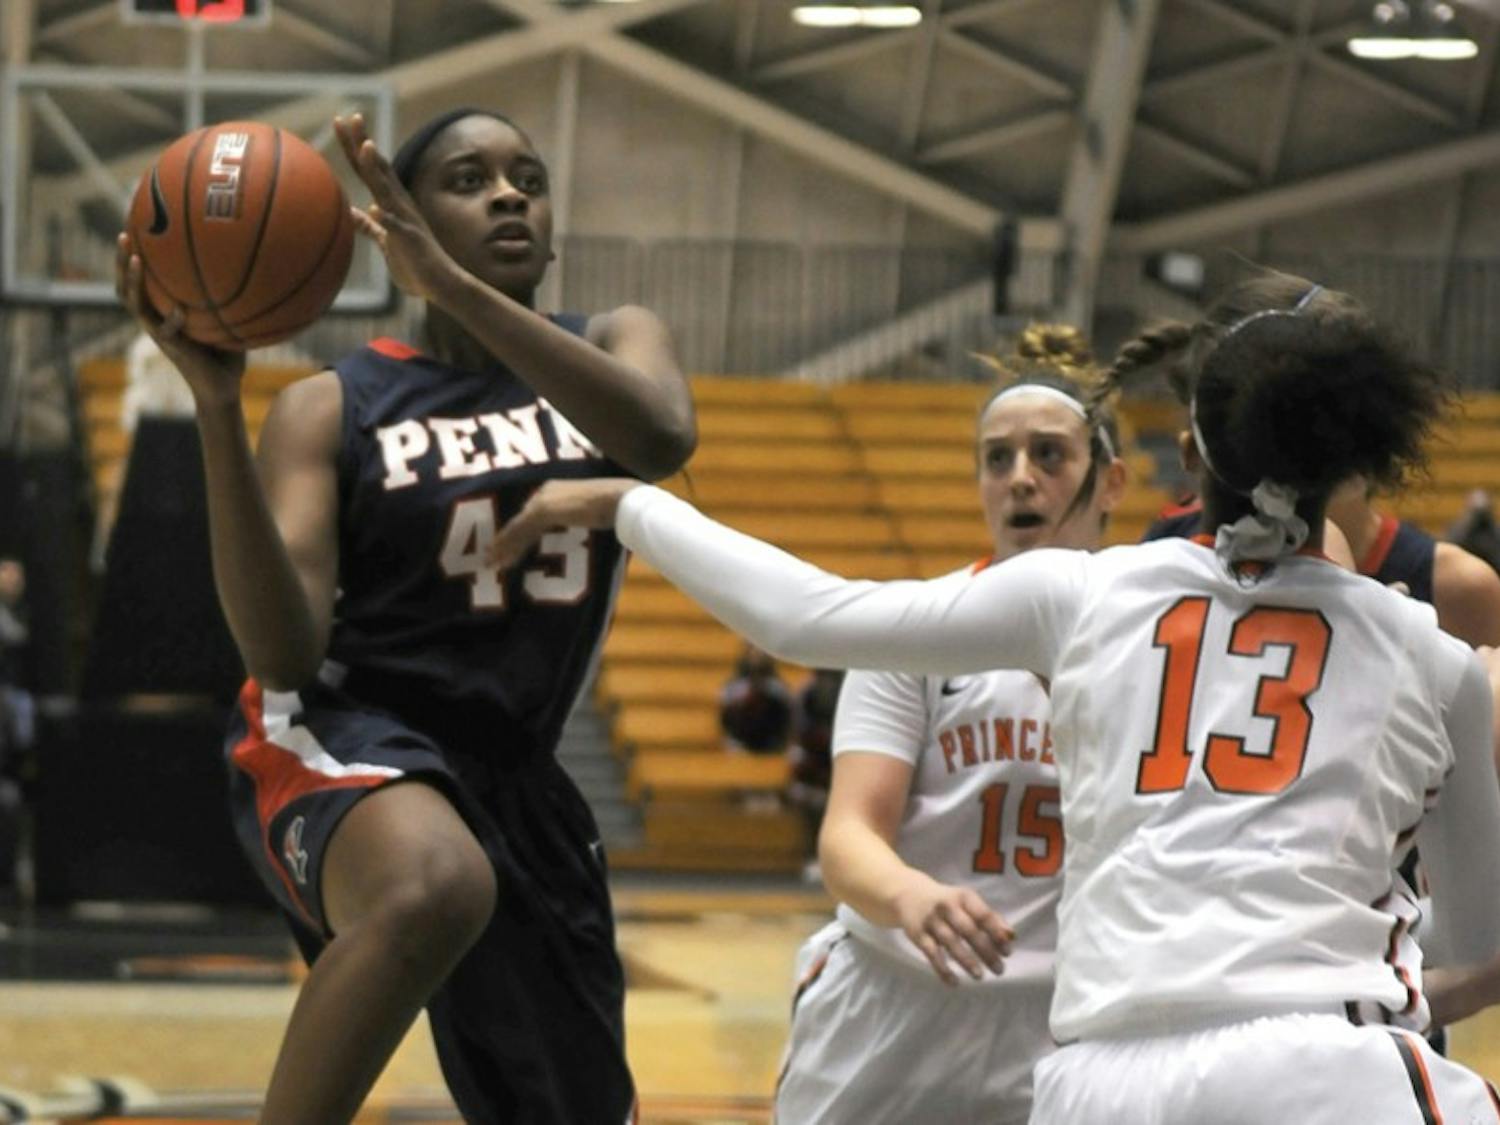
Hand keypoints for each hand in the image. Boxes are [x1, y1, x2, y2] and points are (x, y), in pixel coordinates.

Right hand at [114, 232, 244, 404]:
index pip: (140, 279)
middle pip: (125, 286)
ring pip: (135, 304)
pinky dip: (172, 319)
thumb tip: (249, 264)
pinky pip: (166, 330)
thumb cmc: (227, 351)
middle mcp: (155, 319)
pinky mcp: (171, 348)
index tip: (133, 227)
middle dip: (120, 260)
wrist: (222, 388)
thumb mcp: (225, 318)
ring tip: (134, 259)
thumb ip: (227, 296)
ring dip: (132, 281)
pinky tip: (179, 309)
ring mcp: (159, 333)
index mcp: (162, 310)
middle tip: (123, 234)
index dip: (131, 256)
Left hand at [334, 112, 461, 301]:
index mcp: (392, 203)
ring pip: (389, 191)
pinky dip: (387, 219)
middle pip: (378, 169)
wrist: (442, 284)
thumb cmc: (414, 263)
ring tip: (366, 147)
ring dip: (377, 170)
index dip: (355, 146)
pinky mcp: (412, 241)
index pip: (370, 169)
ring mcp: (407, 220)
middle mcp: (400, 205)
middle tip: (349, 117)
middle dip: (363, 143)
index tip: (340, 121)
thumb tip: (352, 212)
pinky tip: (376, 209)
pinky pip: (398, 228)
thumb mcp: (386, 241)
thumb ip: (369, 226)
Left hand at [486, 479, 642, 567]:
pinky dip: (510, 546)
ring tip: (490, 564)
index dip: (518, 533)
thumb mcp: (592, 513)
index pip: (531, 515)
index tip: (509, 548)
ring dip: (502, 547)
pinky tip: (502, 560)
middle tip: (490, 557)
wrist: (620, 500)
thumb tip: (582, 529)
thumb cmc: (615, 506)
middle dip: (504, 541)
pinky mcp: (544, 511)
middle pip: (519, 521)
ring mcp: (543, 500)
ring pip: (516, 528)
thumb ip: (580, 518)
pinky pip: (521, 531)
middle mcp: (544, 492)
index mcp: (555, 490)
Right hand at [891, 875, 1012, 986]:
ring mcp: (931, 920)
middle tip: (999, 970)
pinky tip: (954, 982)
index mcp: (963, 897)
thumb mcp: (967, 902)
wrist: (907, 894)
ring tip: (980, 976)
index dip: (996, 933)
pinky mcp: (917, 934)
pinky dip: (943, 969)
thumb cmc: (947, 902)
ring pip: (950, 942)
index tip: (1007, 952)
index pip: (983, 914)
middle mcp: (946, 906)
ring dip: (966, 960)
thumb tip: (1011, 936)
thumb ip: (989, 917)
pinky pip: (931, 954)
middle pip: (968, 930)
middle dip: (985, 951)